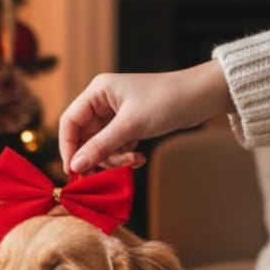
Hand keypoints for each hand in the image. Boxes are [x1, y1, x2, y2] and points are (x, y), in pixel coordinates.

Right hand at [58, 60, 234, 174]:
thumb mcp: (131, 125)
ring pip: (103, 145)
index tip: (73, 172)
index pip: (70, 122)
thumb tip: (75, 166)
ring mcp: (117, 115)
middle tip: (103, 177)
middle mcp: (104, 101)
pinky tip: (140, 158)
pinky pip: (118, 146)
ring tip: (134, 161)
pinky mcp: (132, 125)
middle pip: (85, 137)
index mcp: (97, 92)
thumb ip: (101, 146)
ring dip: (115, 159)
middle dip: (96, 157)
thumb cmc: (166, 101)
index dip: (68, 147)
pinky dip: (126, 156)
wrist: (201, 97)